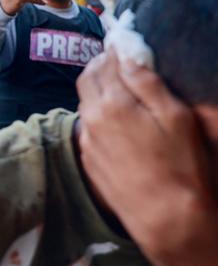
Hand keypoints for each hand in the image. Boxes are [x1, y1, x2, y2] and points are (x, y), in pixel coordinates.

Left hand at [77, 51, 217, 265]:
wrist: (166, 219)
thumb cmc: (180, 166)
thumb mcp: (175, 116)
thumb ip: (145, 81)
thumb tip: (126, 51)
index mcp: (111, 102)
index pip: (103, 62)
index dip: (115, 51)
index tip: (125, 46)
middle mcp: (91, 117)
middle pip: (87, 78)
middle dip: (101, 66)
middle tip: (121, 64)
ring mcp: (87, 139)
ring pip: (85, 101)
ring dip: (98, 90)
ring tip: (122, 92)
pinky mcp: (88, 158)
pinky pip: (87, 125)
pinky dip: (98, 114)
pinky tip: (118, 122)